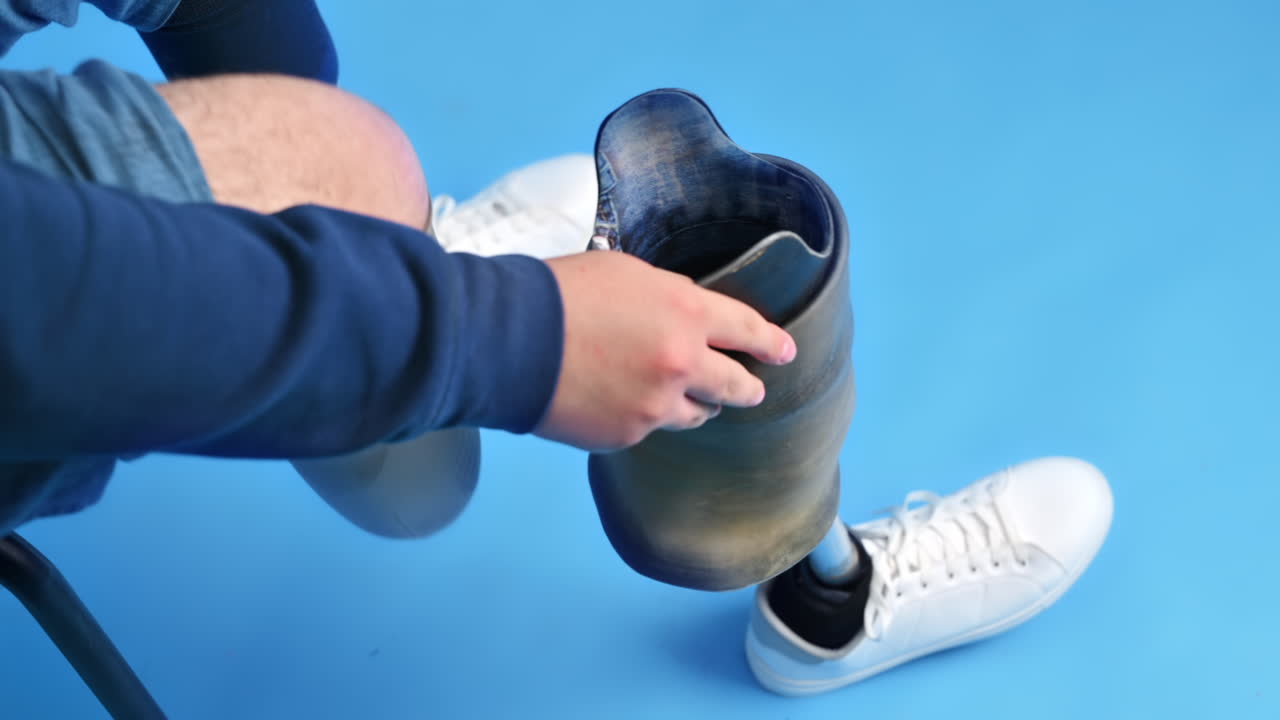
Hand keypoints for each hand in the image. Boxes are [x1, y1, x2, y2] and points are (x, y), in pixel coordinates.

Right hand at [536, 251, 795, 450]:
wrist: (509, 340)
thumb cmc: (559, 294)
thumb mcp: (627, 273)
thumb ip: (669, 298)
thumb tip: (685, 318)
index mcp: (685, 312)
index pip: (747, 330)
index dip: (771, 342)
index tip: (786, 351)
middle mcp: (681, 364)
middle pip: (736, 386)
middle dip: (748, 387)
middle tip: (752, 388)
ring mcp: (656, 405)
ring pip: (696, 414)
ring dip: (694, 404)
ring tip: (677, 394)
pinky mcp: (628, 434)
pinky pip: (649, 428)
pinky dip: (642, 415)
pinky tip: (618, 399)